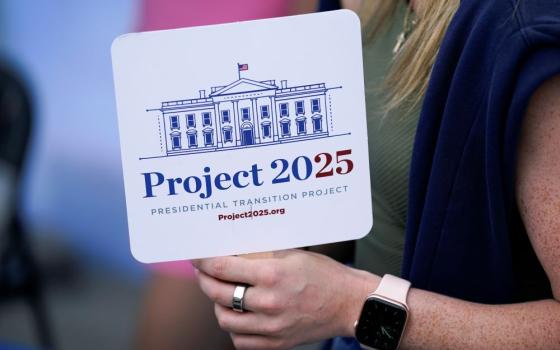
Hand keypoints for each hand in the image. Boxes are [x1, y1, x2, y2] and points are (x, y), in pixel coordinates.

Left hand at [192, 250, 378, 349]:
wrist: (349, 303)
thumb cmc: (323, 274)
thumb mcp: (291, 254)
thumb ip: (259, 255)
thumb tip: (230, 251)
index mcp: (272, 275)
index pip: (222, 268)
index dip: (203, 261)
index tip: (196, 256)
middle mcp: (269, 303)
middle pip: (218, 294)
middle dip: (205, 280)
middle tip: (204, 272)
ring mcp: (271, 327)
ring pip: (224, 319)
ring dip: (218, 304)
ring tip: (222, 293)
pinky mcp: (276, 343)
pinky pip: (240, 340)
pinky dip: (234, 327)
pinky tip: (239, 314)